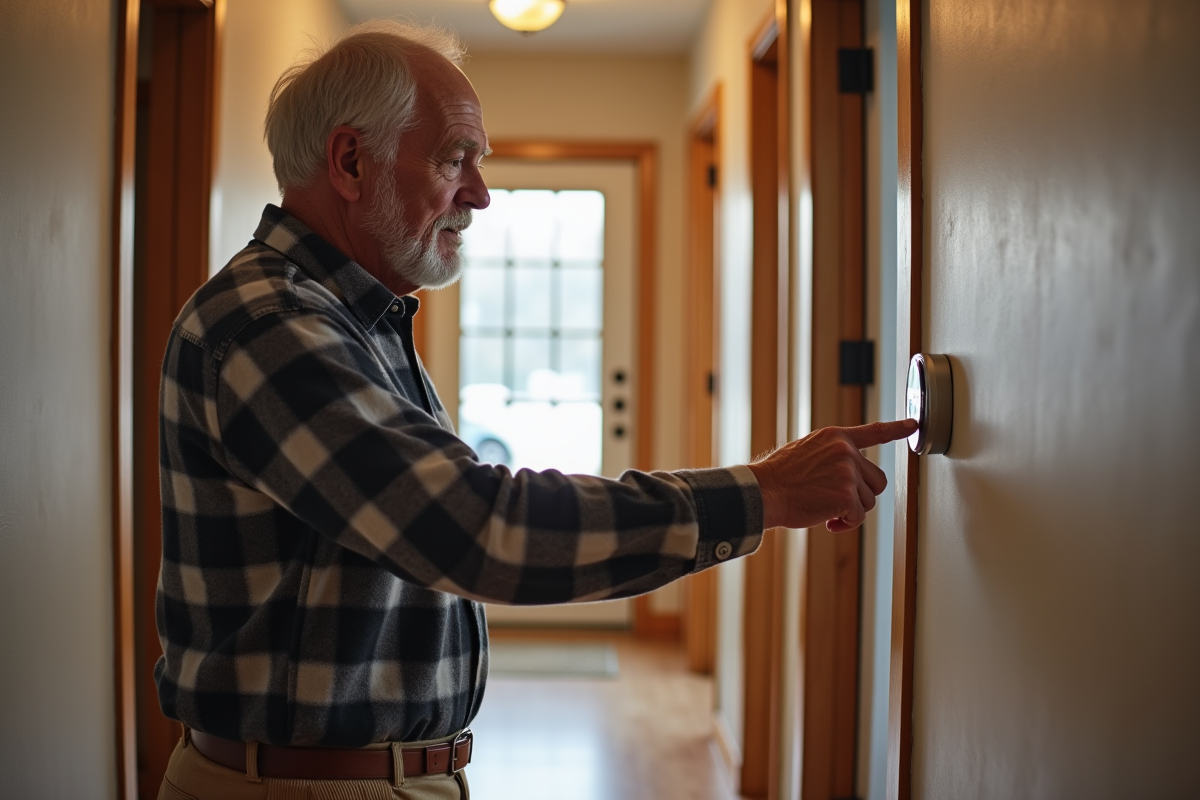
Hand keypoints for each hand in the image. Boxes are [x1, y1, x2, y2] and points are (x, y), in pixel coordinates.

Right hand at [745, 419, 917, 531]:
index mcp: (835, 437)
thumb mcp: (807, 451)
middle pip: (876, 480)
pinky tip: (826, 520)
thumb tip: (851, 477)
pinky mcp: (847, 495)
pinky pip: (859, 516)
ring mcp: (847, 472)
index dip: (897, 429)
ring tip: (825, 510)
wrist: (764, 492)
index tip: (914, 424)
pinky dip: (845, 523)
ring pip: (869, 500)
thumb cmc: (780, 477)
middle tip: (835, 501)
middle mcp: (845, 451)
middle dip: (861, 494)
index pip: (873, 432)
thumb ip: (832, 456)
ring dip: (851, 510)